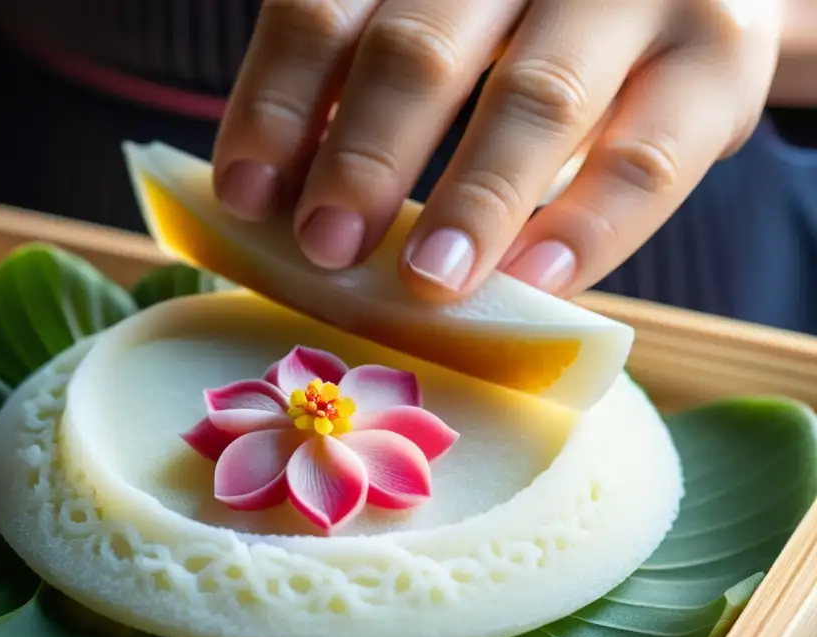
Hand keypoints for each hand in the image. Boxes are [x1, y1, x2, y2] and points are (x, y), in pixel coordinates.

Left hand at [212, 0, 783, 300]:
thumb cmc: (538, 32)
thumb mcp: (451, 33)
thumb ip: (369, 86)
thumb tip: (275, 199)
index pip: (326, 10)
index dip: (276, 105)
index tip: (245, 198)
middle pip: (421, 47)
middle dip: (363, 157)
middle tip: (325, 249)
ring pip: (536, 100)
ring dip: (470, 202)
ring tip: (426, 283)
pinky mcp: (717, 60)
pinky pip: (645, 159)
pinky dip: (585, 228)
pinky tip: (534, 282)